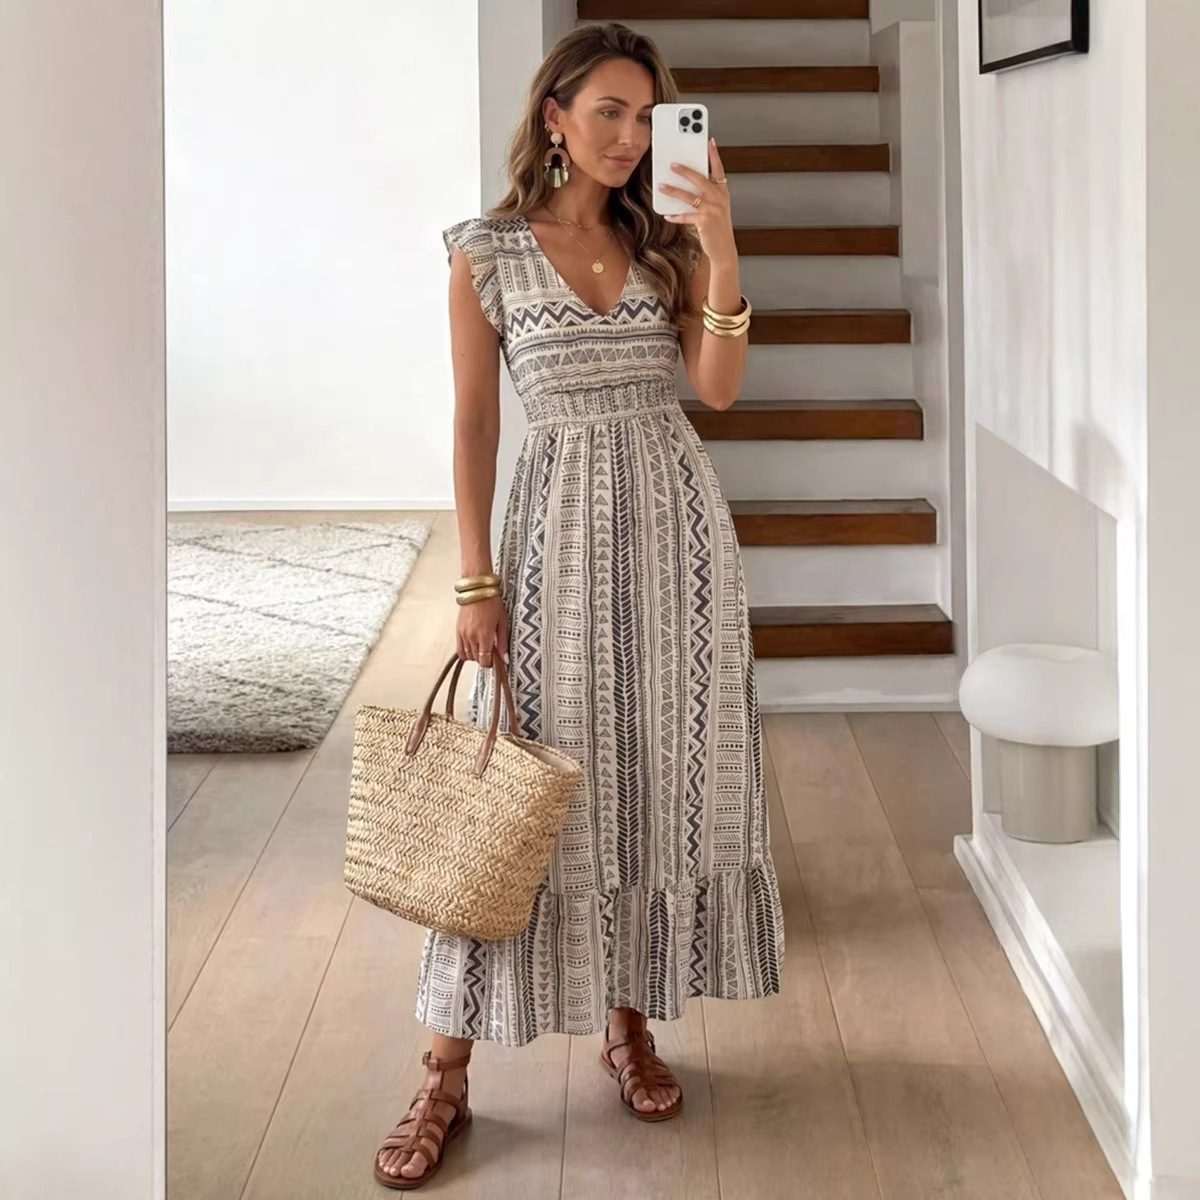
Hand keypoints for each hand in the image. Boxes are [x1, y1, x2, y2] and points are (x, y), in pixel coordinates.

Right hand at [456, 595, 508, 668]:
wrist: (477, 590)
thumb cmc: (492, 603)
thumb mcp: (502, 622)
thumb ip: (503, 642)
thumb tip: (504, 658)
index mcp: (485, 636)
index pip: (485, 660)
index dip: (490, 663)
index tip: (495, 659)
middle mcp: (472, 637)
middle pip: (476, 659)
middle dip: (484, 658)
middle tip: (491, 651)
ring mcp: (463, 634)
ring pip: (467, 656)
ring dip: (475, 655)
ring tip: (482, 646)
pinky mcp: (457, 631)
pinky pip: (459, 649)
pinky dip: (465, 652)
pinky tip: (473, 647)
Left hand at [657, 138, 735, 264]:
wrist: (724, 249)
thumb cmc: (718, 228)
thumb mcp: (717, 208)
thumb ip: (707, 195)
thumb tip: (687, 186)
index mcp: (723, 192)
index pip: (719, 169)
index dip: (714, 155)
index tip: (709, 141)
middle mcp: (719, 199)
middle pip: (700, 179)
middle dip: (685, 170)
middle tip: (672, 164)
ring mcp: (712, 210)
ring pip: (689, 196)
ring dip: (673, 191)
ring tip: (661, 186)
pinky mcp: (704, 222)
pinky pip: (686, 216)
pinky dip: (675, 216)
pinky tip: (667, 214)